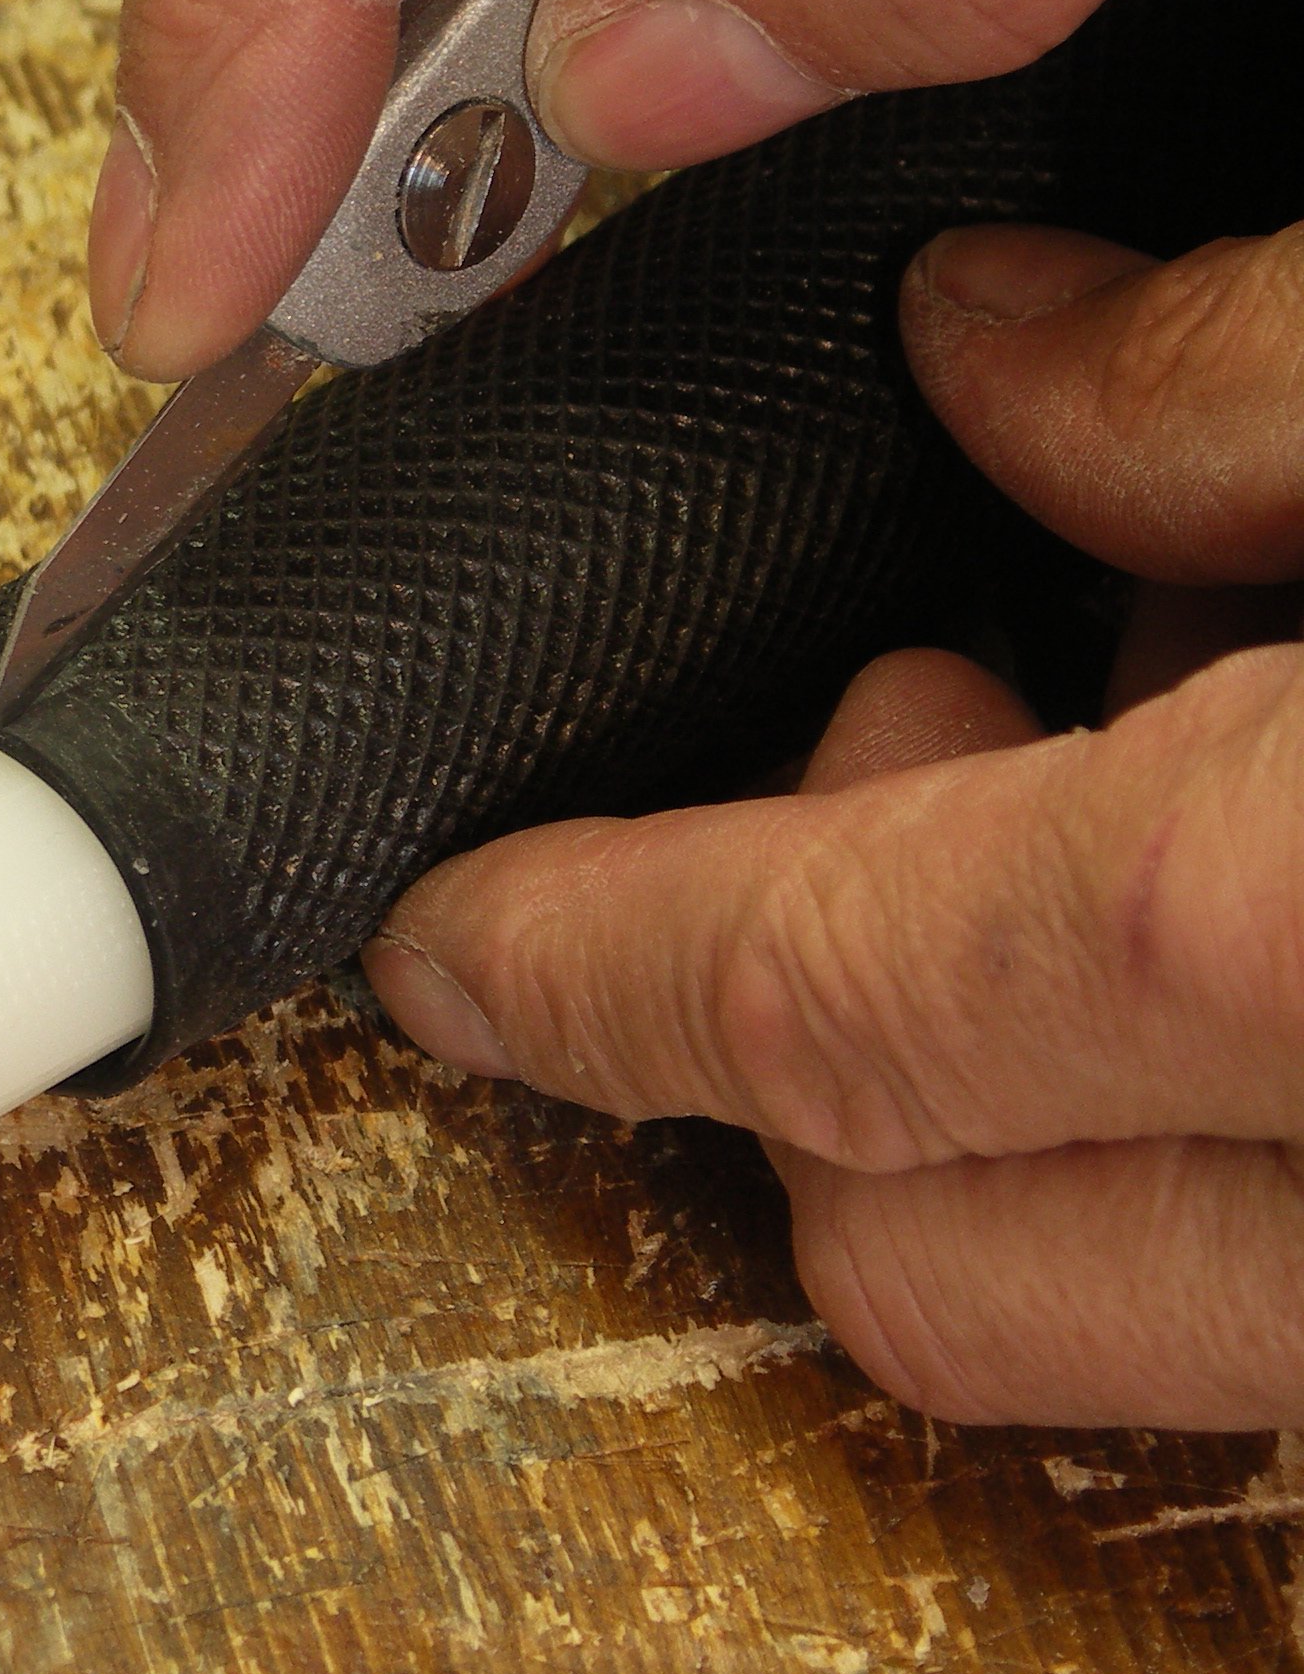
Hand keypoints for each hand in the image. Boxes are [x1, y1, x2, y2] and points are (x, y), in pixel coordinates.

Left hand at [364, 218, 1303, 1430]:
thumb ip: (1234, 376)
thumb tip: (999, 356)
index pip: (826, 998)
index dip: (591, 952)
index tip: (451, 933)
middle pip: (925, 1260)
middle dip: (801, 1032)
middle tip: (902, 743)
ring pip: (1111, 1317)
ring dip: (1023, 1087)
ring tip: (1152, 773)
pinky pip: (1276, 1295)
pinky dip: (1203, 1133)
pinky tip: (1267, 884)